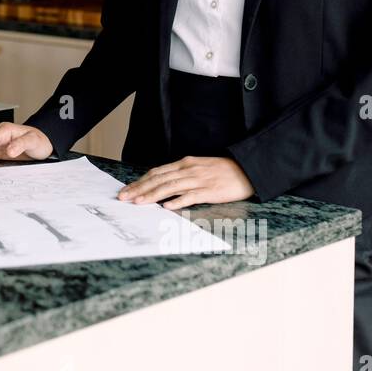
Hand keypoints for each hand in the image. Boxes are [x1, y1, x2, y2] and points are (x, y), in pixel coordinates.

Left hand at [118, 156, 254, 210]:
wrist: (247, 170)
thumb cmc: (222, 171)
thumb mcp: (198, 167)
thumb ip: (181, 174)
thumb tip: (162, 185)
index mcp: (184, 164)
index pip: (156, 172)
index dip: (140, 181)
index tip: (126, 190)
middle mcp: (188, 170)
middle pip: (158, 179)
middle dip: (139, 189)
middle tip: (124, 198)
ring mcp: (198, 180)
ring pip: (170, 187)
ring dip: (152, 195)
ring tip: (138, 202)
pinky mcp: (209, 191)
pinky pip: (191, 196)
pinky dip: (177, 201)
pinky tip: (166, 206)